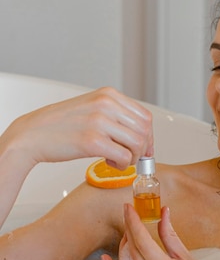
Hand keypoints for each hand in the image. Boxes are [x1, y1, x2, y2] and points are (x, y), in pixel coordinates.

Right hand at [2, 87, 152, 169]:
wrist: (31, 135)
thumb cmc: (59, 125)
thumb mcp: (90, 107)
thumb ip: (114, 114)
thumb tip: (140, 132)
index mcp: (108, 94)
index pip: (145, 116)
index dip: (148, 136)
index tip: (143, 147)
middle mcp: (106, 104)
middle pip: (145, 131)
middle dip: (142, 148)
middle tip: (130, 157)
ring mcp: (100, 122)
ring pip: (138, 144)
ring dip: (132, 157)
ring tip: (116, 159)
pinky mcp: (93, 141)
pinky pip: (124, 157)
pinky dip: (121, 165)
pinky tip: (108, 162)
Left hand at [105, 204, 219, 259]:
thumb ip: (171, 237)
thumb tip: (163, 213)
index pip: (143, 242)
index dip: (133, 222)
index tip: (128, 208)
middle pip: (132, 253)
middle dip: (129, 232)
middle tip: (130, 217)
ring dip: (124, 248)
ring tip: (129, 235)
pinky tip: (108, 259)